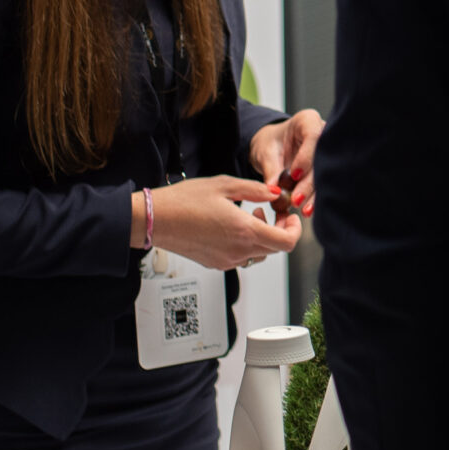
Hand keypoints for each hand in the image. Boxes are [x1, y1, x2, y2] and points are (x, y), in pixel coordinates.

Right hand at [138, 176, 299, 270]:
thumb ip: (255, 190)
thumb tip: (274, 193)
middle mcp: (237, 250)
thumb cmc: (183, 201)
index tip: (289, 216)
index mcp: (244, 231)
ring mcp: (225, 260)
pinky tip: (234, 225)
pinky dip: (246, 243)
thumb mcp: (224, 185)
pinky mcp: (214, 263)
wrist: (153, 219)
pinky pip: (241, 257)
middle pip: (275, 249)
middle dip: (280, 229)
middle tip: (272, 211)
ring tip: (250, 215)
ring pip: (259, 254)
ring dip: (263, 236)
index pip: (286, 242)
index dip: (295, 229)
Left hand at [250, 109, 323, 219]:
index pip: (314, 136)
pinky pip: (325, 184)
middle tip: (297, 199)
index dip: (306, 157)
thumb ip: (271, 171)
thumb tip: (274, 191)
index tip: (294, 175)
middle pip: (323, 158)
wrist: (274, 148)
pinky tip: (310, 210)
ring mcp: (328, 152)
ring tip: (304, 209)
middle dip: (311, 181)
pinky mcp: (327, 169)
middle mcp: (324, 134)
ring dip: (316, 193)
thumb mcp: (265, 153)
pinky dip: (317, 198)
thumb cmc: (270, 144)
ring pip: (327, 174)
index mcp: (308, 121)